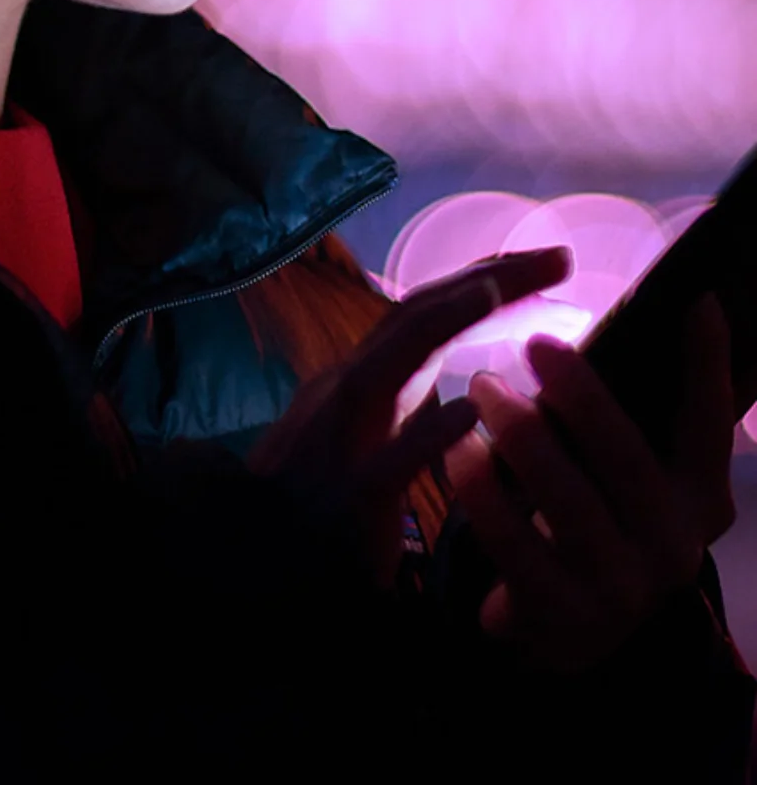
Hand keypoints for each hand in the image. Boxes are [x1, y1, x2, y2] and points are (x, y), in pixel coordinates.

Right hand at [249, 246, 571, 588]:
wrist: (258, 557)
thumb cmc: (318, 502)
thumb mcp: (364, 437)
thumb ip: (406, 405)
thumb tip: (472, 389)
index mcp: (360, 379)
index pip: (425, 314)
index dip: (484, 281)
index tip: (547, 262)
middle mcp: (347, 392)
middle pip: (414, 319)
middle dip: (485, 280)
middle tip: (557, 257)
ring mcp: (341, 439)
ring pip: (387, 367)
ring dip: (440, 323)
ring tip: (497, 291)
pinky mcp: (345, 498)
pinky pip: (385, 463)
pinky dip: (423, 435)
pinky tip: (466, 416)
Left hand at [445, 293, 736, 671]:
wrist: (567, 625)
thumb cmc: (594, 516)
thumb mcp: (628, 473)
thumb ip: (634, 414)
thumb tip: (649, 313)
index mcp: (698, 500)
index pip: (710, 426)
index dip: (709, 366)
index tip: (700, 300)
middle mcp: (672, 546)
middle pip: (629, 460)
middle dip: (583, 397)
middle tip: (536, 342)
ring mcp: (620, 588)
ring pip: (569, 502)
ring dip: (522, 436)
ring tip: (482, 386)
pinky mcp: (561, 614)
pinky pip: (515, 544)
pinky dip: (484, 492)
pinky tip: (458, 449)